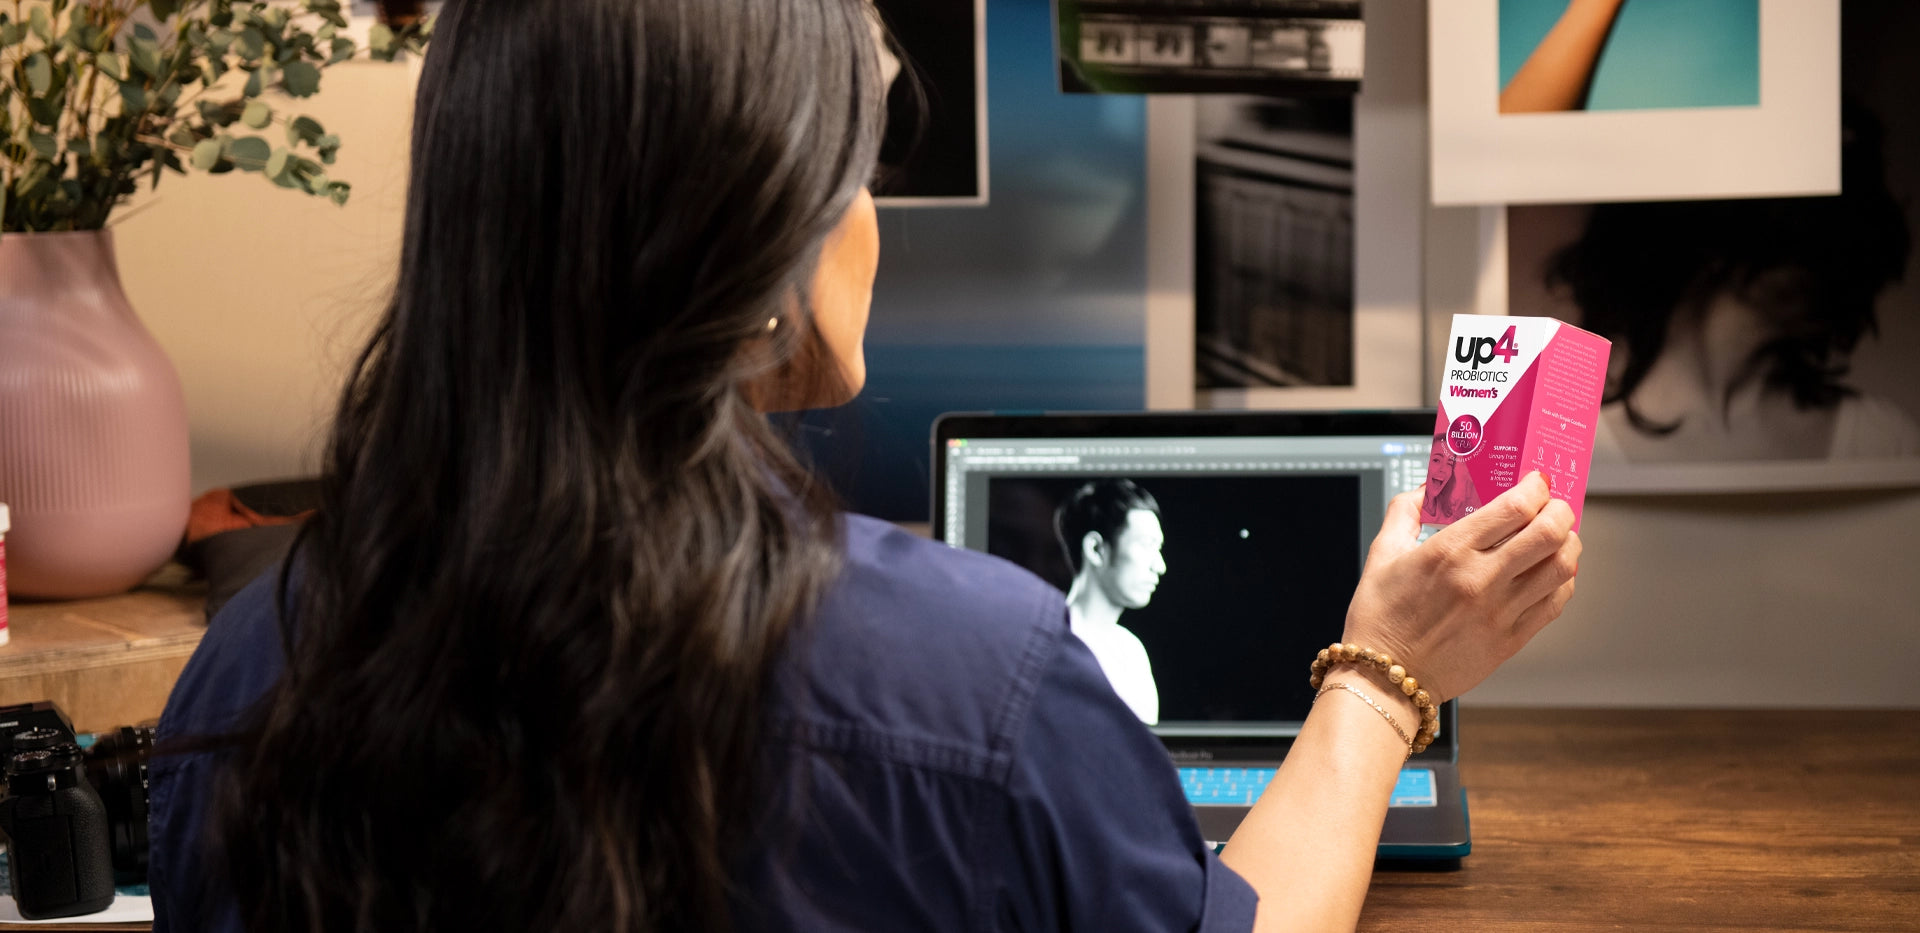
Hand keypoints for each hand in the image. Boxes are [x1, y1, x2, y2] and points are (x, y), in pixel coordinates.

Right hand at [1339, 473, 1579, 703]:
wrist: (1385, 676)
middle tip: (1554, 506)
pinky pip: (1555, 603)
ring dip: (1568, 543)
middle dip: (1561, 510)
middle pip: (1550, 532)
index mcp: (1449, 551)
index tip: (1535, 482)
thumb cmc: (1380, 618)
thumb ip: (1404, 512)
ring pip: (1562, 567)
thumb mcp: (1381, 554)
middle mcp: (1480, 579)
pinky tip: (1550, 573)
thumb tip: (1426, 490)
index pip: (1515, 507)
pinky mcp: (1510, 640)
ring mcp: (1500, 611)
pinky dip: (1563, 581)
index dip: (1536, 487)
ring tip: (1559, 538)